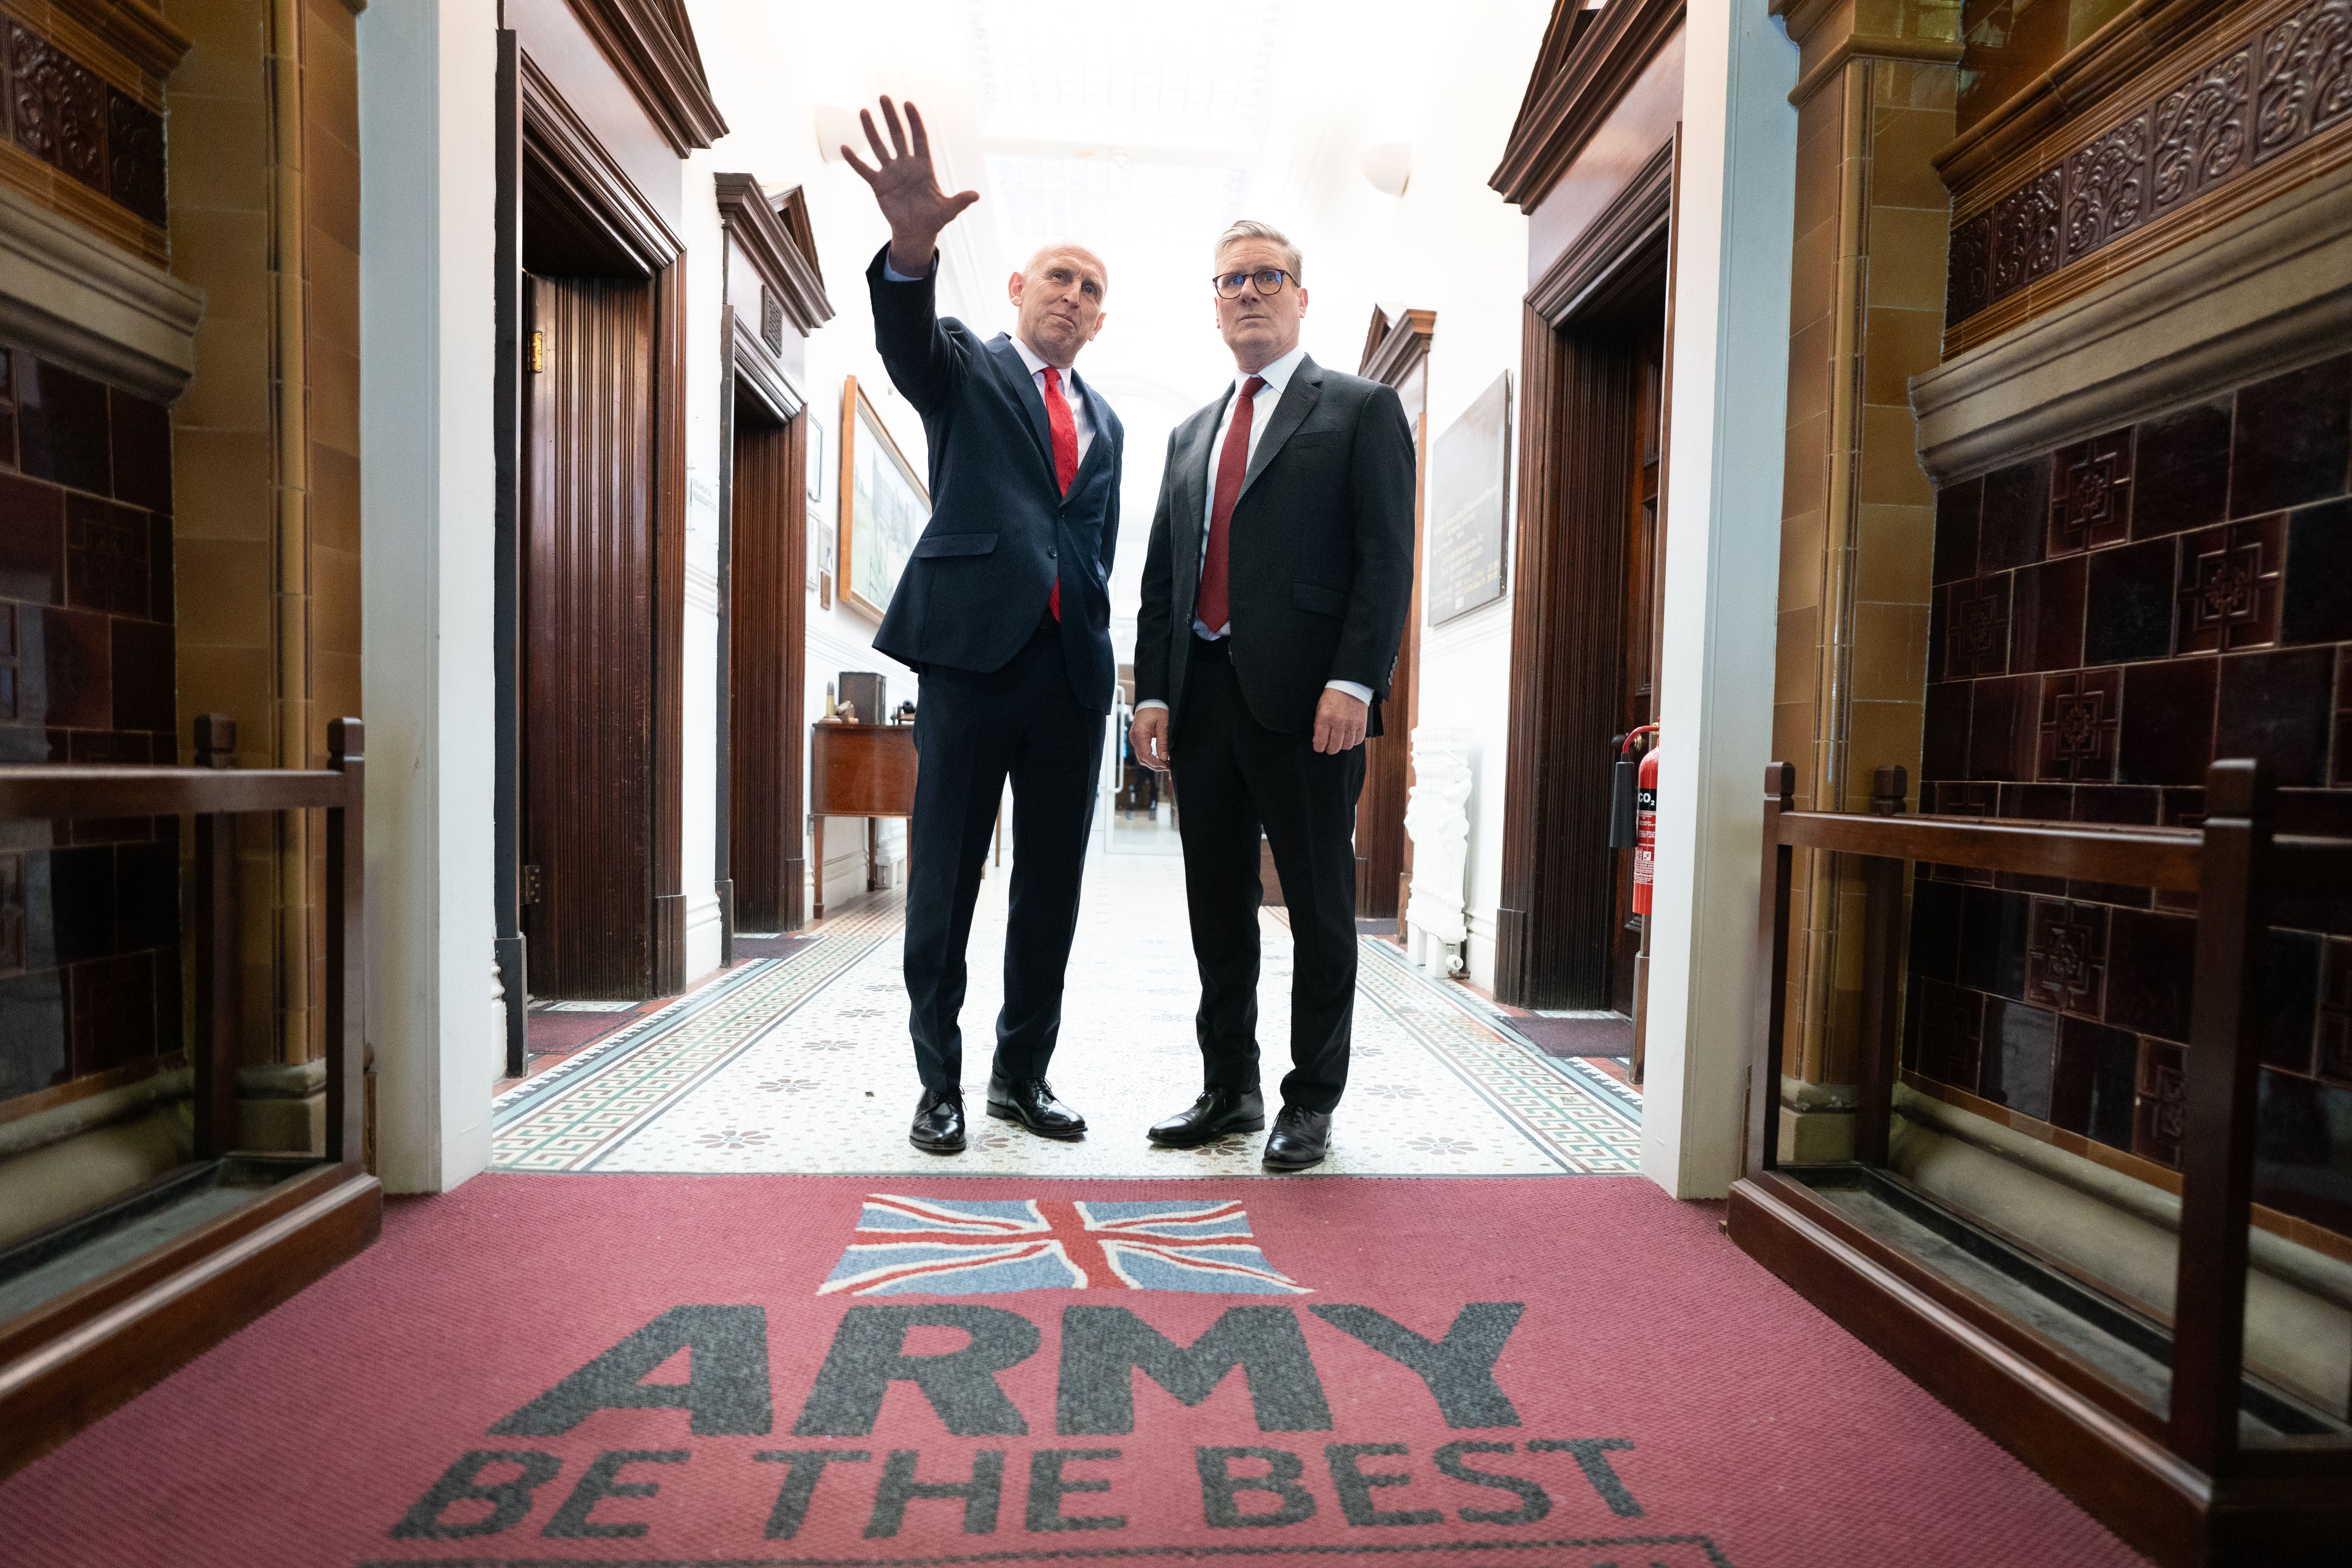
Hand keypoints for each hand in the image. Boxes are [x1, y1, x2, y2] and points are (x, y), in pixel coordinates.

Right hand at [841, 97, 978, 275]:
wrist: (917, 232)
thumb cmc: (934, 219)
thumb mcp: (948, 210)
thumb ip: (960, 201)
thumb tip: (976, 195)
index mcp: (924, 167)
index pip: (918, 138)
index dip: (914, 121)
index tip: (908, 104)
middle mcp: (906, 165)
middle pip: (898, 136)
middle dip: (891, 117)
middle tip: (884, 97)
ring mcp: (891, 173)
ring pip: (879, 147)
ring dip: (871, 130)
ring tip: (863, 111)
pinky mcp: (879, 185)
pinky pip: (864, 170)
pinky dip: (854, 161)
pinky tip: (844, 147)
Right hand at [1129, 708, 1172, 772]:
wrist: (1149, 701)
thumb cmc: (1155, 709)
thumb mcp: (1163, 725)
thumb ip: (1162, 742)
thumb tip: (1163, 756)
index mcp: (1140, 734)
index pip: (1146, 755)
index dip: (1155, 763)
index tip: (1165, 765)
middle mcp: (1134, 737)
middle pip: (1142, 759)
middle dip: (1155, 765)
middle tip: (1167, 767)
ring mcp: (1134, 738)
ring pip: (1141, 757)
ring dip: (1152, 763)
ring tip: (1164, 764)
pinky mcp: (1137, 738)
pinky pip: (1142, 752)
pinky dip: (1150, 757)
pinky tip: (1158, 758)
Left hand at [1312, 688, 1367, 753]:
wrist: (1350, 685)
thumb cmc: (1334, 695)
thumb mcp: (1320, 707)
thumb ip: (1318, 724)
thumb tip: (1317, 740)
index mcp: (1325, 717)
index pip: (1320, 741)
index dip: (1318, 747)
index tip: (1319, 747)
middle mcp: (1338, 722)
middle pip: (1334, 747)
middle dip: (1329, 749)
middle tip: (1329, 746)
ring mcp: (1351, 724)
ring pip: (1346, 746)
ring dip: (1341, 746)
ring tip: (1340, 741)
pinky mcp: (1362, 724)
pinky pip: (1358, 740)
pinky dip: (1353, 741)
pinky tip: (1349, 737)